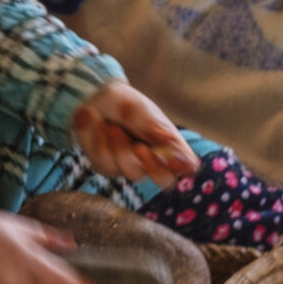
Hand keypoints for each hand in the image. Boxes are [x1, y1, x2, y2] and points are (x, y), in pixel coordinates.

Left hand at [71, 83, 197, 189]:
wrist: (95, 103)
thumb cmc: (125, 104)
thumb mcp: (139, 110)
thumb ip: (152, 125)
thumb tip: (167, 138)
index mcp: (170, 144)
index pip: (187, 165)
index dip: (184, 167)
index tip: (176, 159)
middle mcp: (154, 159)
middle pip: (164, 180)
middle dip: (151, 165)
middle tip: (139, 147)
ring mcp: (131, 167)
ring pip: (132, 172)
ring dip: (120, 146)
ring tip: (111, 126)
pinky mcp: (109, 168)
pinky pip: (106, 166)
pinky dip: (102, 145)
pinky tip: (101, 130)